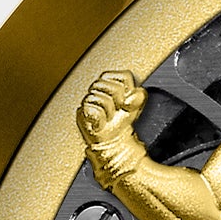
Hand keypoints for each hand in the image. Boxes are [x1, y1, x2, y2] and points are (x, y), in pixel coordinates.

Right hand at [78, 69, 147, 188]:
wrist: (114, 143)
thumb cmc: (122, 123)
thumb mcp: (136, 107)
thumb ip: (139, 95)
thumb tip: (134, 94)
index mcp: (110, 82)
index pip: (123, 76)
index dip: (129, 89)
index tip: (127, 101)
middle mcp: (97, 89)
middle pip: (111, 85)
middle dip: (118, 100)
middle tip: (117, 111)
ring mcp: (88, 100)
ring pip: (102, 98)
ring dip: (110, 111)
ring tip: (108, 118)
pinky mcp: (81, 113)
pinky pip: (92, 109)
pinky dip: (100, 119)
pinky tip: (101, 123)